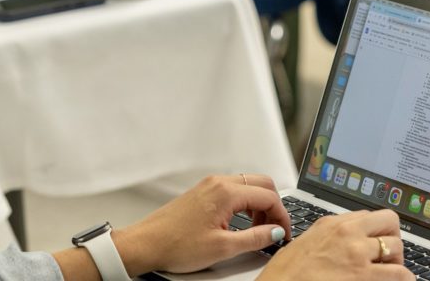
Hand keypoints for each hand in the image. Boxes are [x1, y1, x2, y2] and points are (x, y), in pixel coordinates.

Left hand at [113, 174, 290, 275]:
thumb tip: (275, 232)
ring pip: (248, 186)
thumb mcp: (222, 247)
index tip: (283, 234)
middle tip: (274, 230)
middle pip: (262, 184)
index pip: (269, 196)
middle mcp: (219, 182)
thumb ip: (255, 238)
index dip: (282, 217)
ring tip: (259, 230)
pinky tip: (242, 223)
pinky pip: (234, 190)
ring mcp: (210, 185)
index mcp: (226, 192)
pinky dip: (246, 203)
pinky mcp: (204, 191)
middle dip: (274, 206)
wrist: (145, 244)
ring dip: (260, 204)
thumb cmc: (176, 245)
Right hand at [258, 210, 414, 280]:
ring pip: (397, 246)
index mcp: (331, 223)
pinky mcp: (363, 275)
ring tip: (389, 273)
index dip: (374, 231)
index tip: (375, 243)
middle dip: (392, 238)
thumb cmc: (285, 275)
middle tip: (387, 256)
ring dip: (397, 260)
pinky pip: (400, 274)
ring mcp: (357, 252)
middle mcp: (347, 232)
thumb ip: (327, 239)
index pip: (367, 216)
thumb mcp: (304, 244)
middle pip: (389, 221)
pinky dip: (404, 279)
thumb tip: (340, 246)